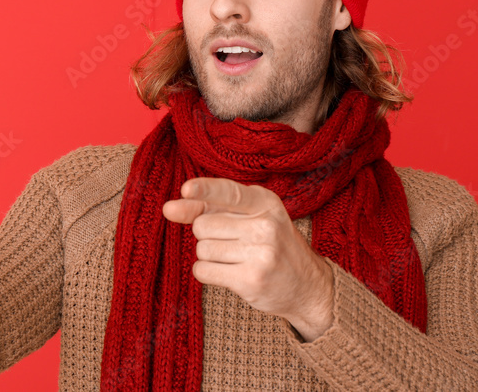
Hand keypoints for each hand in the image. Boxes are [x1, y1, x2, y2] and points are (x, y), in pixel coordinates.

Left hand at [162, 177, 333, 341]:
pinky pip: (203, 271)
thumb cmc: (269, 245)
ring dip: (209, 256)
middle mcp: (265, 225)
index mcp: (265, 202)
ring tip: (237, 259)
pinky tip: (230, 273)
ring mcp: (260, 254)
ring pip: (201, 249)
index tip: (186, 190)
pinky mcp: (251, 280)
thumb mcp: (251, 216)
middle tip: (233, 243)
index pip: (228, 192)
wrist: (308, 286)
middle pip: (202, 225)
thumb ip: (210, 208)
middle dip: (207, 236)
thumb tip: (168, 208)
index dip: (204, 190)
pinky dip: (208, 273)